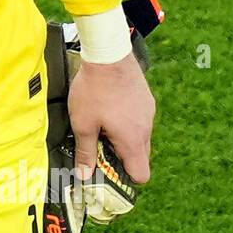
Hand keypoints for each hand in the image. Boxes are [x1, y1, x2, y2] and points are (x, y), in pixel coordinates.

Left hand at [68, 52, 155, 184]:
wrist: (108, 54)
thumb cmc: (94, 90)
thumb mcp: (83, 124)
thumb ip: (85, 152)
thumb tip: (84, 176)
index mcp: (132, 140)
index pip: (141, 174)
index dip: (126, 178)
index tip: (109, 173)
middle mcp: (146, 129)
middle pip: (140, 157)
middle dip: (122, 158)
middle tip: (100, 148)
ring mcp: (149, 112)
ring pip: (140, 137)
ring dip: (124, 139)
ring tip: (102, 126)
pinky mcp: (146, 99)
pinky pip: (140, 120)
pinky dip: (128, 122)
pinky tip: (110, 109)